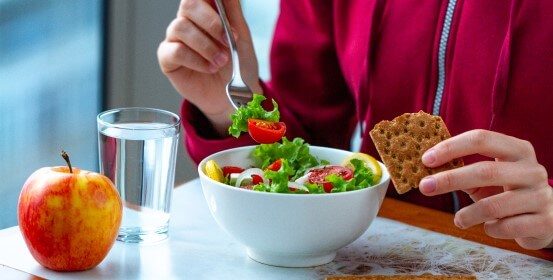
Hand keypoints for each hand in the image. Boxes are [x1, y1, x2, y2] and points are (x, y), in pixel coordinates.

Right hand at [157, 0, 260, 134]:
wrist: (235, 96)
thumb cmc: (238, 65)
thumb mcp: (242, 36)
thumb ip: (232, 11)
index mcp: (206, 12)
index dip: (210, 1)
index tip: (225, 14)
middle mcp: (188, 22)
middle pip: (188, 5)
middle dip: (211, 22)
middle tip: (227, 40)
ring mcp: (175, 39)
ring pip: (181, 27)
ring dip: (206, 46)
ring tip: (221, 61)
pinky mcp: (167, 59)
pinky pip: (176, 51)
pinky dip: (196, 60)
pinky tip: (209, 68)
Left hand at [419, 129, 552, 249]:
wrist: (547, 218)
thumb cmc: (507, 191)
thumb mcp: (489, 175)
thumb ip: (462, 167)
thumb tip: (425, 164)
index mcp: (518, 150)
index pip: (481, 139)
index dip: (451, 147)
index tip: (426, 159)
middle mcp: (532, 170)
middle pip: (485, 171)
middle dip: (450, 179)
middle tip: (425, 187)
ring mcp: (540, 196)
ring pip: (494, 206)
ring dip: (467, 214)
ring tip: (458, 219)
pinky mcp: (544, 222)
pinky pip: (506, 227)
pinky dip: (490, 229)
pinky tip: (488, 227)